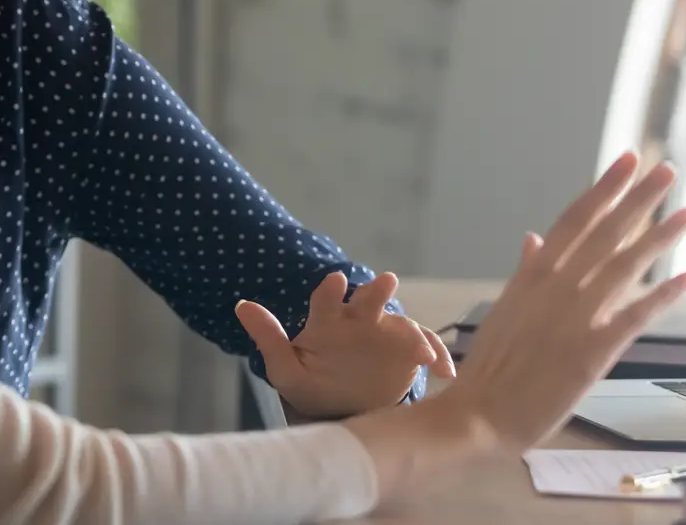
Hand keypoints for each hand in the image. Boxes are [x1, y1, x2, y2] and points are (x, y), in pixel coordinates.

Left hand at [236, 271, 455, 418]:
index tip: (334, 279)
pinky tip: (444, 371)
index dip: (330, 290)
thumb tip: (242, 306)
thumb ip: (269, 339)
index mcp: (328, 322)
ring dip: (412, 333)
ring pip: (402, 326)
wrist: (344, 406)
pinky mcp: (409, 354)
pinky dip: (437, 357)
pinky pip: (426, 351)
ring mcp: (387, 336)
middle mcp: (360, 322)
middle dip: (377, 292)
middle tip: (387, 282)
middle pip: (370, 301)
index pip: (327, 300)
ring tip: (419, 350)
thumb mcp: (287, 369)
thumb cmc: (313, 382)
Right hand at [434, 153, 685, 450]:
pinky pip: (635, 316)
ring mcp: (576, 317)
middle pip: (604, 233)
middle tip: (665, 170)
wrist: (481, 411)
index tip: (626, 161)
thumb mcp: (506, 308)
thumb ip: (526, 272)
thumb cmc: (492, 365)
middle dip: (637, 200)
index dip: (603, 190)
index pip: (574, 220)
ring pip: (623, 266)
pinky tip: (685, 278)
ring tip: (685, 212)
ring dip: (657, 238)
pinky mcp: (594, 351)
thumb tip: (534, 238)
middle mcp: (556, 288)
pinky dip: (661, 296)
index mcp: (533, 275)